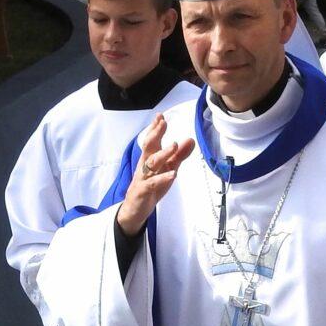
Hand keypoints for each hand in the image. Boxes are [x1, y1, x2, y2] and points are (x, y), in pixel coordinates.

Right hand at [115, 113, 194, 236]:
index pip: (152, 141)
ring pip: (151, 163)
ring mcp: (143, 178)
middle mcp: (145, 166)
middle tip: (163, 123)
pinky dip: (163, 178)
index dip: (156, 128)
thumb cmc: (151, 187)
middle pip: (149, 147)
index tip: (161, 116)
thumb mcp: (168, 170)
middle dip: (155, 134)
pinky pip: (153, 183)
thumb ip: (179, 156)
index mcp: (150, 159)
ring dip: (162, 154)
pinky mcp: (143, 191)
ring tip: (174, 145)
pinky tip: (173, 174)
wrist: (134, 209)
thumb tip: (190, 140)